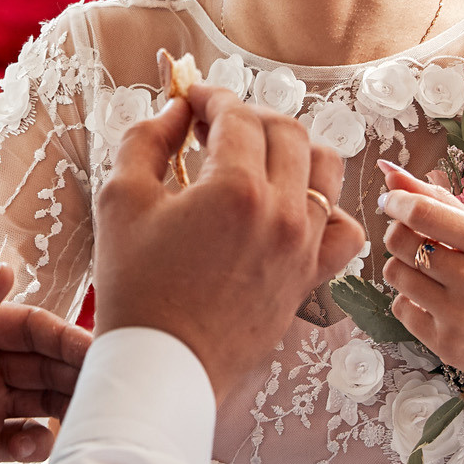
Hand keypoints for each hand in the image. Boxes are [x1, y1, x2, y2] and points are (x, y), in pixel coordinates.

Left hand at [0, 264, 90, 462]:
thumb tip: (5, 272)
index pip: (38, 330)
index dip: (70, 338)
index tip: (99, 350)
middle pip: (50, 367)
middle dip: (78, 376)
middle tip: (105, 390)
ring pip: (46, 404)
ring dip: (65, 411)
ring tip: (80, 420)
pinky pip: (24, 441)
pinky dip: (34, 444)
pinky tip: (25, 443)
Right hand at [91, 84, 366, 400]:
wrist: (163, 366)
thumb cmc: (136, 289)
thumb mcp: (120, 199)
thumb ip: (146, 140)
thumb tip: (175, 111)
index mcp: (236, 189)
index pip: (237, 115)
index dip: (211, 97)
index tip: (190, 100)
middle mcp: (282, 213)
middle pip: (286, 131)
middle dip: (249, 117)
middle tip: (213, 128)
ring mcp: (304, 247)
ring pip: (326, 169)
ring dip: (292, 149)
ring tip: (255, 158)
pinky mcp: (310, 277)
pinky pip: (343, 229)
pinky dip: (326, 209)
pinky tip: (292, 207)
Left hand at [376, 162, 463, 384]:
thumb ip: (441, 203)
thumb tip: (391, 173)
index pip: (424, 213)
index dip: (398, 202)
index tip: (392, 200)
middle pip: (401, 241)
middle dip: (398, 233)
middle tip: (413, 237)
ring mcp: (458, 314)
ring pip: (395, 274)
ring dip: (402, 266)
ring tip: (427, 270)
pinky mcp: (445, 343)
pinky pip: (400, 308)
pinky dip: (409, 300)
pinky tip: (432, 299)